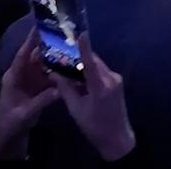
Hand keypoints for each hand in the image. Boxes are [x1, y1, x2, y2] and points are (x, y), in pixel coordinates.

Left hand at [0, 30, 64, 144]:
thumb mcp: (25, 112)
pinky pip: (50, 78)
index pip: (23, 54)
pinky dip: (59, 74)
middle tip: (65, 36)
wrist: (9, 139)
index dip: (32, 40)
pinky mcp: (38, 90)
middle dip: (49, 47)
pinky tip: (72, 70)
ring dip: (57, 60)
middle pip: (36, 57)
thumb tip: (61, 89)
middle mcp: (23, 75)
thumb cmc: (11, 123)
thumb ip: (43, 100)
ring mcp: (31, 82)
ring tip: (73, 50)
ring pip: (45, 66)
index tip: (41, 25)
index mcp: (14, 76)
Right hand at [53, 35, 134, 162]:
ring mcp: (116, 79)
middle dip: (77, 56)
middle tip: (60, 51)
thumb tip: (52, 72)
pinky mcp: (116, 82)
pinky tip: (78, 75)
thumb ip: (65, 89)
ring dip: (83, 64)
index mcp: (101, 86)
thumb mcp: (75, 108)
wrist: (117, 139)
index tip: (80, 32)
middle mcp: (111, 78)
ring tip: (66, 62)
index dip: (84, 47)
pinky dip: (89, 71)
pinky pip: (100, 71)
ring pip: (96, 65)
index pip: (90, 62)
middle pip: (92, 61)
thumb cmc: (94, 126)